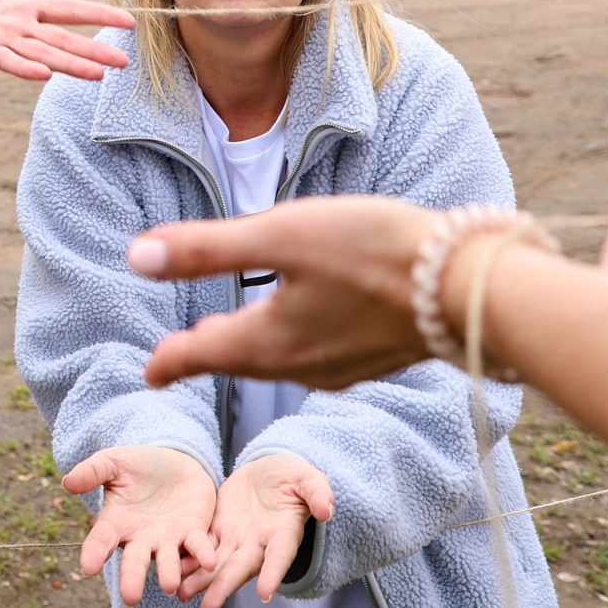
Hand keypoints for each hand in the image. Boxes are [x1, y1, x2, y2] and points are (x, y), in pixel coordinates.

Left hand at [0, 0, 134, 81]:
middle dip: (92, 50)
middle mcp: (19, 26)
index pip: (69, 9)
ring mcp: (1, 39)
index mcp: (27, 5)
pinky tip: (44, 74)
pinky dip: (23, 66)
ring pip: (41, 53)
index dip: (97, 14)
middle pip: (62, 38)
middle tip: (124, 63)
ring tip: (96, 74)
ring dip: (68, 63)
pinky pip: (4, 59)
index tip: (127, 22)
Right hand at [63, 444, 217, 601]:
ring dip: (169, 573)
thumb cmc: (138, 465)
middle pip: (135, 561)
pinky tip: (210, 563)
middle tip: (130, 597)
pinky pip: (198, 546)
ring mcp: (168, 539)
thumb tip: (67, 482)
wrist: (175, 461)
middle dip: (133, 578)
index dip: (94, 553)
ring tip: (170, 585)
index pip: (101, 540)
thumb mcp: (113, 462)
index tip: (87, 568)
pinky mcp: (194, 532)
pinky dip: (203, 555)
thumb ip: (92, 471)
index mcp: (117, 522)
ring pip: (168, 561)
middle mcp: (141, 538)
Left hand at [134, 198, 440, 390]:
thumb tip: (136, 256)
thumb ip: (207, 248)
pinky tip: (304, 325)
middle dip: (209, 354)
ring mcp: (345, 366)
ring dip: (250, 348)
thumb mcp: (279, 235)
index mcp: (269, 342)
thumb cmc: (373, 252)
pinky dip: (292, 343)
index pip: (202, 354)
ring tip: (234, 336)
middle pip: (241, 359)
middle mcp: (303, 365)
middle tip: (182, 353)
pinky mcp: (378, 354)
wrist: (471, 286)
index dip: (170, 361)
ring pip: (281, 360)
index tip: (148, 372)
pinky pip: (317, 356)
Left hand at [195, 456, 332, 606]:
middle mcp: (260, 542)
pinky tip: (173, 567)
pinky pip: (202, 545)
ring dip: (201, 579)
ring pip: (218, 562)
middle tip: (209, 606)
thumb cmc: (294, 477)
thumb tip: (327, 510)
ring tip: (182, 593)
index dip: (273, 573)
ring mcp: (238, 537)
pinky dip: (189, 557)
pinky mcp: (219, 527)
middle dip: (225, 586)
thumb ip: (317, 493)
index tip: (264, 594)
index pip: (280, 556)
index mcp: (284, 532)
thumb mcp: (309, 479)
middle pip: (242, 566)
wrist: (270, 471)